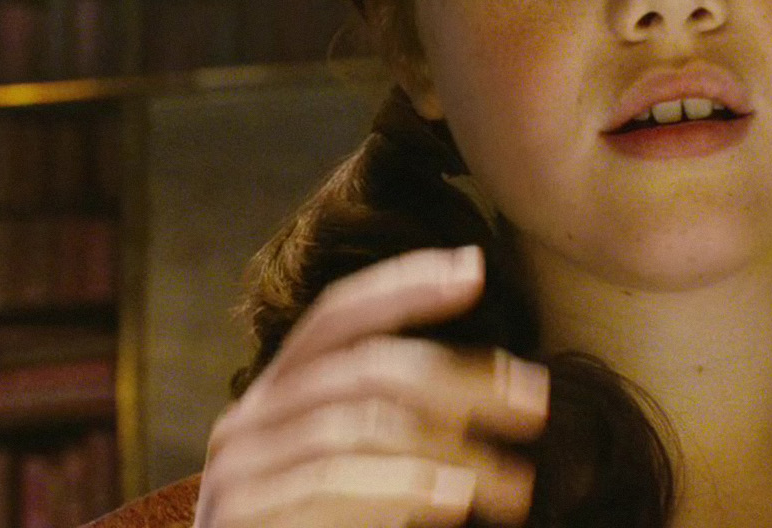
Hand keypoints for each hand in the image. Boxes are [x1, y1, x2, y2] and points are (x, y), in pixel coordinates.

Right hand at [193, 246, 549, 527]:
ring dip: (451, 451)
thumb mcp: (363, 466)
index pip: (337, 315)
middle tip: (535, 401)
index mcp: (277, 394)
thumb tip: (505, 381)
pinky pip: (328, 486)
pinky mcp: (238, 516)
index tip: (475, 269)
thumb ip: (402, 421)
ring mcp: (237, 470)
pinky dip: (400, 489)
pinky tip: (455, 500)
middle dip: (462, 378)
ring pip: (359, 428)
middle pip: (365, 368)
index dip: (403, 285)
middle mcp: (248, 420)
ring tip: (515, 481)